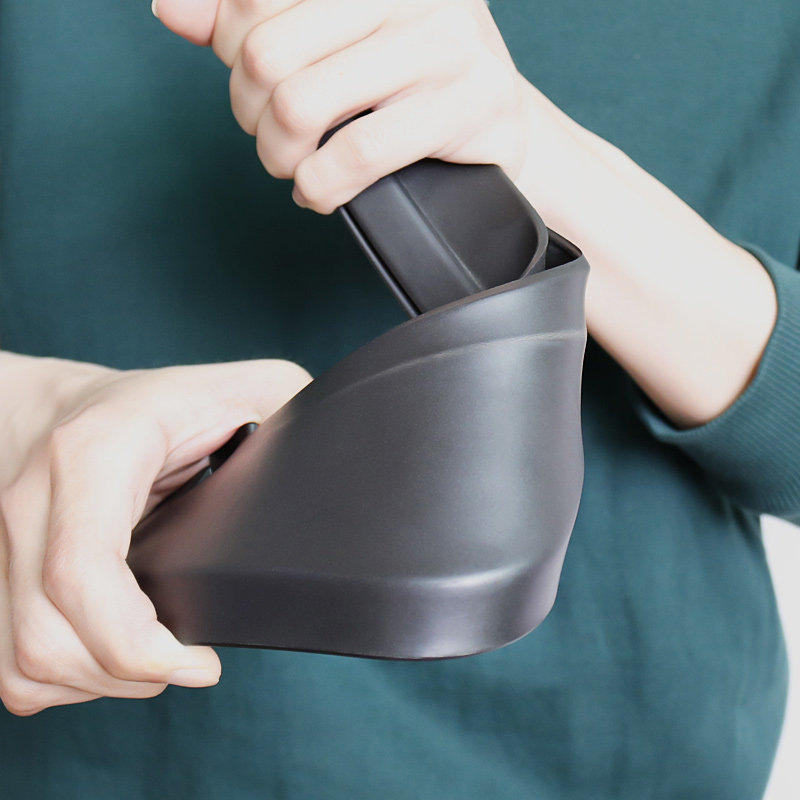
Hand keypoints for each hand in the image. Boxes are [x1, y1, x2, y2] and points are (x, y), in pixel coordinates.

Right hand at [0, 351, 310, 714]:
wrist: (51, 408)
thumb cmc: (151, 401)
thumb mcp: (238, 389)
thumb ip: (292, 415)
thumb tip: (346, 464)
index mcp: (94, 456)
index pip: (85, 573)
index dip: (140, 642)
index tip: (202, 661)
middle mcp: (31, 507)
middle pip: (53, 640)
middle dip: (132, 674)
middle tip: (193, 661)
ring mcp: (2, 550)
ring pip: (27, 665)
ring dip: (100, 684)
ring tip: (160, 660)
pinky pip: (12, 667)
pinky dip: (65, 680)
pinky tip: (113, 656)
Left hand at [153, 0, 547, 213]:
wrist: (501, 126)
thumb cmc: (408, 80)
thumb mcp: (332, 38)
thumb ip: (253, 20)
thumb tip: (170, 8)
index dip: (232, 54)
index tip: (258, 88)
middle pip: (266, 55)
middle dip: (250, 116)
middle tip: (271, 138)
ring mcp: (442, 44)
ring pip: (301, 106)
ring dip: (279, 157)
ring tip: (294, 166)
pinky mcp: (464, 105)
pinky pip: (354, 155)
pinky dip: (319, 188)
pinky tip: (321, 192)